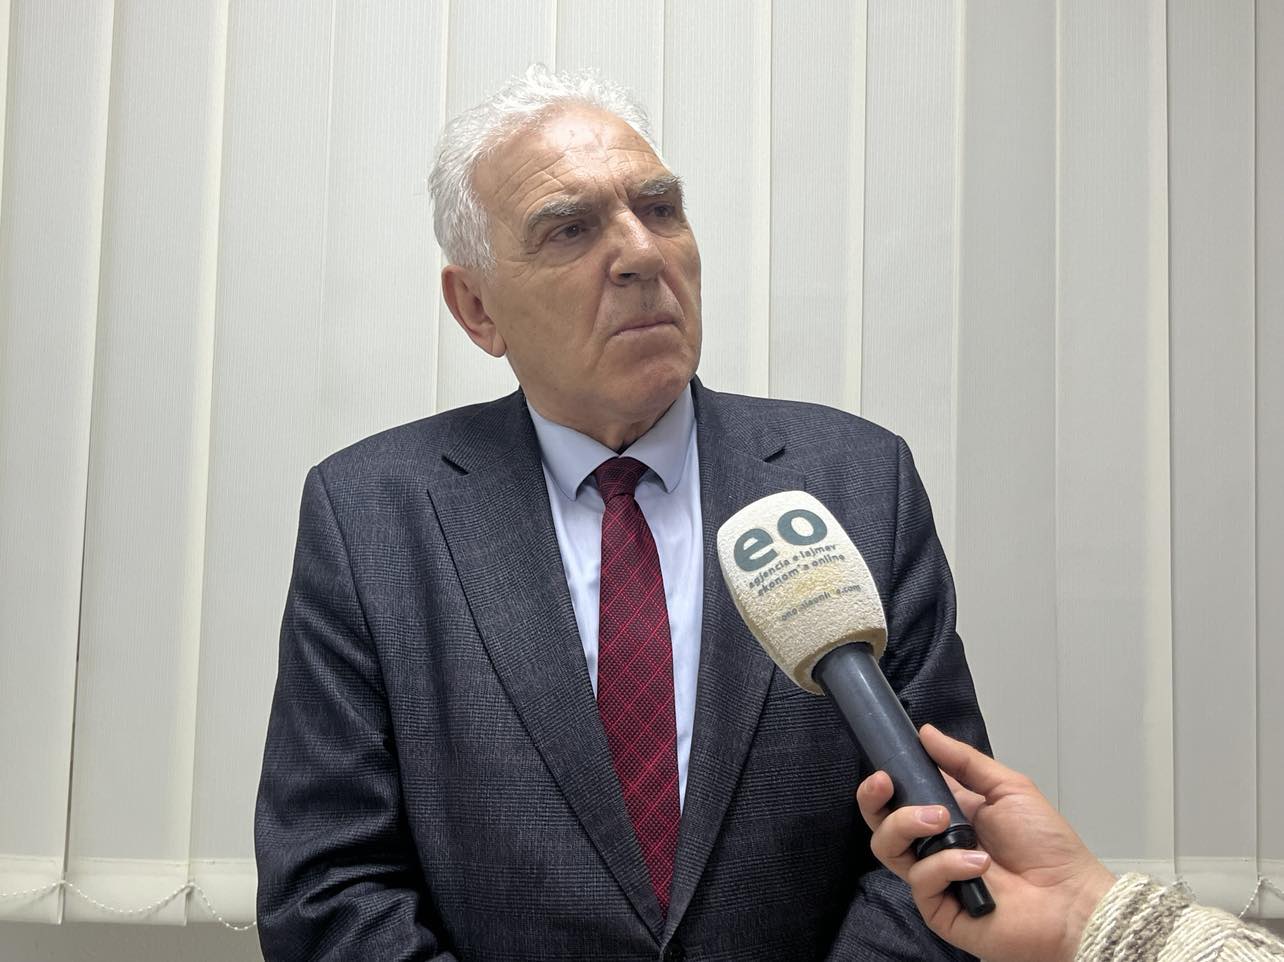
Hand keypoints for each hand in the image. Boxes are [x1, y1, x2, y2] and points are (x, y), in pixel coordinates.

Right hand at [856, 725, 1115, 961]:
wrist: (1072, 899)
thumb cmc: (1047, 844)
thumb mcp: (1008, 788)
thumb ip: (964, 761)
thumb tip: (924, 732)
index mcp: (947, 815)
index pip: (899, 798)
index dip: (884, 784)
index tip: (884, 768)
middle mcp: (933, 846)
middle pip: (882, 824)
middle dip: (874, 801)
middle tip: (886, 784)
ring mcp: (933, 879)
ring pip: (889, 849)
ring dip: (908, 825)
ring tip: (942, 820)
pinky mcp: (938, 910)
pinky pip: (922, 881)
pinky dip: (947, 866)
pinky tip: (979, 865)